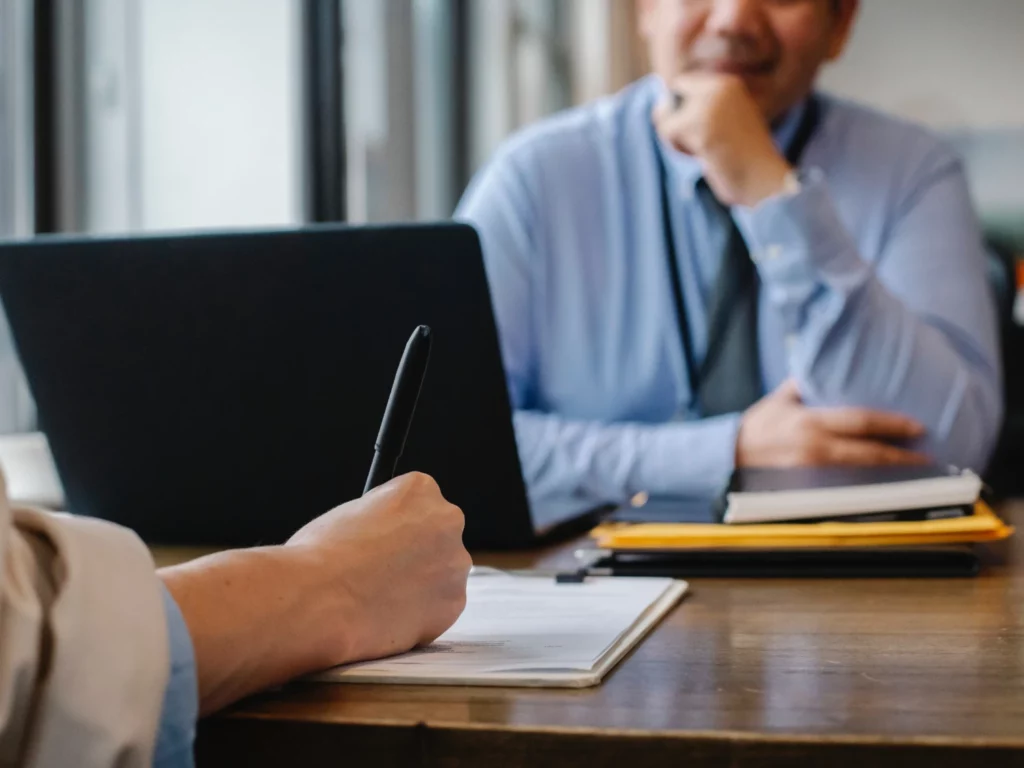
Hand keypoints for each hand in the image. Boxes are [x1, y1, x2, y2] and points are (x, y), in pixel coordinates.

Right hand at [162, 472, 470, 714]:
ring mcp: (454, 563)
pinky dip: (416, 614)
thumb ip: (369, 522)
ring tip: (371, 597)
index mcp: (419, 487)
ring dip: (416, 585)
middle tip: (372, 575)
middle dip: (412, 554)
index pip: (418, 503)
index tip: (373, 548)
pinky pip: (437, 606)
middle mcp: (448, 520)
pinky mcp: (450, 604)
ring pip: (439, 572)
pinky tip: (382, 616)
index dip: (390, 529)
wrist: (308, 603)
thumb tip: (365, 531)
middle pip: (437, 536)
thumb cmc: (307, 559)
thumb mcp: (337, 519)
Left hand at [652, 73, 791, 206]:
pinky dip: (679, 149)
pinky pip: (668, 132)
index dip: (681, 111)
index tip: (703, 130)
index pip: (682, 85)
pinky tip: (703, 157)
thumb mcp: (721, 125)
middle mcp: (719, 87)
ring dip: (678, 141)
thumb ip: (696, 111)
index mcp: (728, 84)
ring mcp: (710, 105)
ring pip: (665, 118)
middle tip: (704, 144)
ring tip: (706, 151)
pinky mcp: (700, 125)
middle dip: (676, 126)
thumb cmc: (742, 159)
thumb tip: (658, 109)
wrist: (765, 180)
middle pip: (670, 101)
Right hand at [736, 380, 929, 467]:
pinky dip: (868, 484)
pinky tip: (885, 483)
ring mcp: (812, 471)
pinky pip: (845, 486)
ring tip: (914, 470)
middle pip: (867, 453)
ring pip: (861, 473)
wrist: (731, 455)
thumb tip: (831, 365)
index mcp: (810, 421)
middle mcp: (814, 447)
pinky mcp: (808, 486)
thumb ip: (807, 383)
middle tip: (927, 455)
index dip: (891, 424)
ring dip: (889, 472)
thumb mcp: (781, 398)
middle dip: (901, 456)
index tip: (917, 426)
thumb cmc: (758, 425)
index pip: (860, 421)